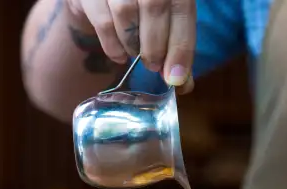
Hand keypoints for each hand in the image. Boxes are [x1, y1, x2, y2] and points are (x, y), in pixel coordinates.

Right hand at [67, 0, 195, 93]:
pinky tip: (119, 54)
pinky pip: (103, 22)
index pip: (182, 9)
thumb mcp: (166, 17)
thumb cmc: (143, 6)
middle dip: (155, 46)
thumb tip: (183, 83)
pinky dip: (113, 46)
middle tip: (153, 65)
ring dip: (133, 44)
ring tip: (135, 52)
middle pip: (154, 6)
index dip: (181, 45)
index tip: (176, 76)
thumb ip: (176, 45)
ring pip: (126, 13)